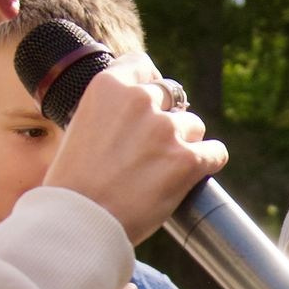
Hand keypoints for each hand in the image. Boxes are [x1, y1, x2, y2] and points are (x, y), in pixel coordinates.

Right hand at [41, 54, 227, 243]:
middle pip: (172, 96)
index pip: (142, 65)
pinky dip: (208, 163)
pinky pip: (215, 153)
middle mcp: (139, 100)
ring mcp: (165, 129)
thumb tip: (135, 113)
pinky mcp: (187, 159)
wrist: (79, 223)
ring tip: (162, 171)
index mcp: (107, 86)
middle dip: (166, 119)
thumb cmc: (72, 185)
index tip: (149, 103)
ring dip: (184, 144)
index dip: (148, 84)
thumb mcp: (81, 129)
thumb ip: (109, 112)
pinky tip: (191, 177)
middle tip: (153, 149)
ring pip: (194, 126)